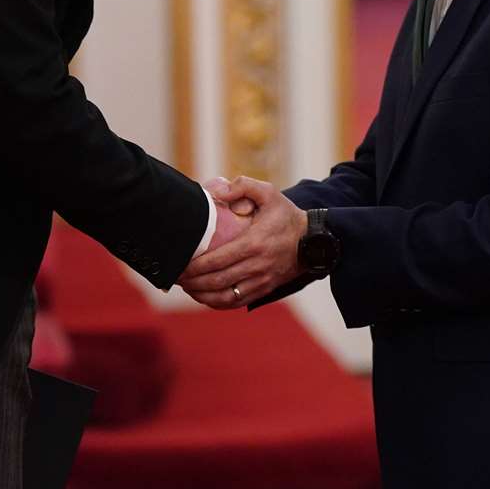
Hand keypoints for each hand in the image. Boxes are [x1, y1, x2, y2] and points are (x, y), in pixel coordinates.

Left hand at [179, 176, 305, 309]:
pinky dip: (217, 303)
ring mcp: (262, 280)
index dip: (196, 266)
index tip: (180, 264)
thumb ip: (243, 185)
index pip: (218, 260)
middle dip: (193, 281)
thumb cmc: (286, 215)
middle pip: (218, 281)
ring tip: (187, 286)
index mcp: (255, 243)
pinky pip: (237, 302)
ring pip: (226, 296)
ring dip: (202, 295)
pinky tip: (204, 296)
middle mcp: (258, 266)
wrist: (313, 240)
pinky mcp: (264, 289)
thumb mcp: (269, 192)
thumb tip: (217, 192)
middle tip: (176, 275)